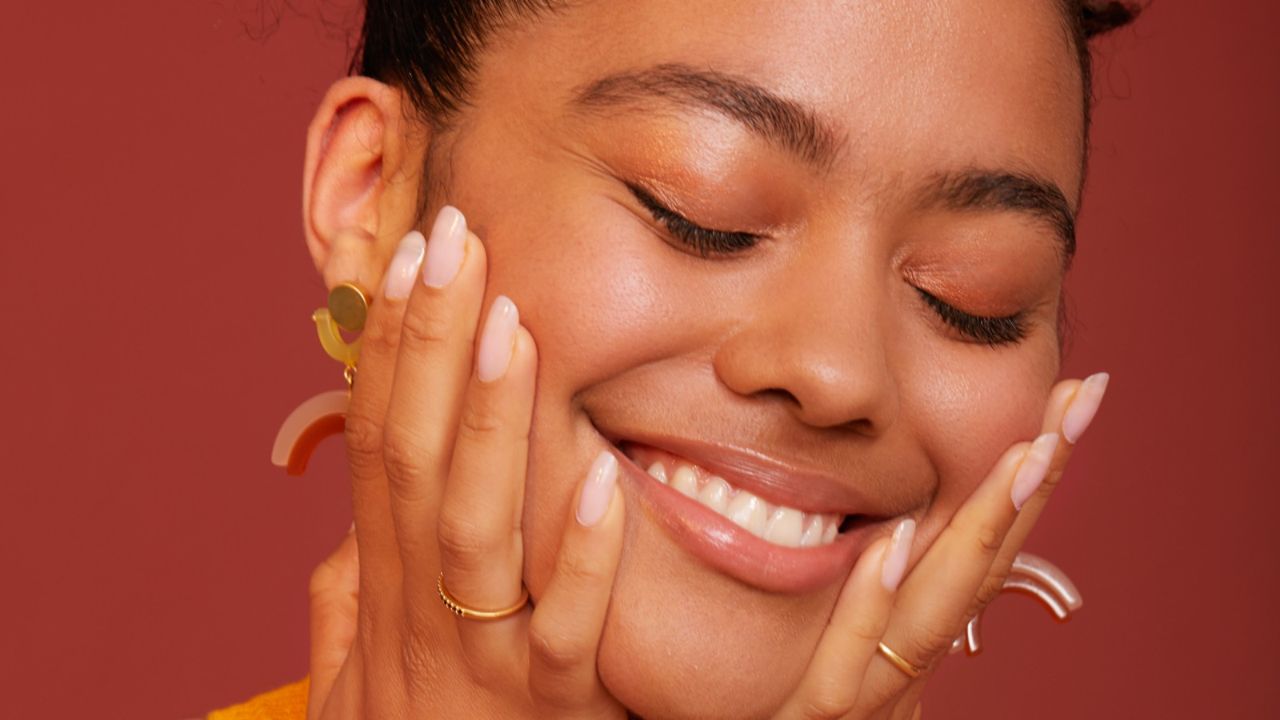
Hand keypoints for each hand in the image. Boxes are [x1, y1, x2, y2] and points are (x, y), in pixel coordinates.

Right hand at [306, 207, 628, 718]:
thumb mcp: (361, 671)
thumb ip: (351, 601)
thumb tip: (339, 538)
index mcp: (383, 584)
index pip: (380, 443)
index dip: (391, 350)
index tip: (412, 260)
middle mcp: (419, 610)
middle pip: (419, 459)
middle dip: (435, 346)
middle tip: (459, 241)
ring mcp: (480, 661)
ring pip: (481, 527)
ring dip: (497, 425)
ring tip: (517, 326)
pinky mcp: (550, 714)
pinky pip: (567, 634)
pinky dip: (583, 563)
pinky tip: (607, 483)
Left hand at [774, 374, 1107, 718]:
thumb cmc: (736, 708)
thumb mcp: (808, 650)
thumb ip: (844, 600)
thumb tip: (872, 520)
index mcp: (898, 647)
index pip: (973, 555)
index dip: (1021, 486)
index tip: (1061, 406)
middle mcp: (896, 677)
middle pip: (975, 575)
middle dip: (1029, 488)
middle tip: (1078, 399)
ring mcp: (857, 710)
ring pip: (932, 619)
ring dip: (979, 531)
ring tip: (1023, 450)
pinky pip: (839, 676)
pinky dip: (870, 606)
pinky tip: (892, 537)